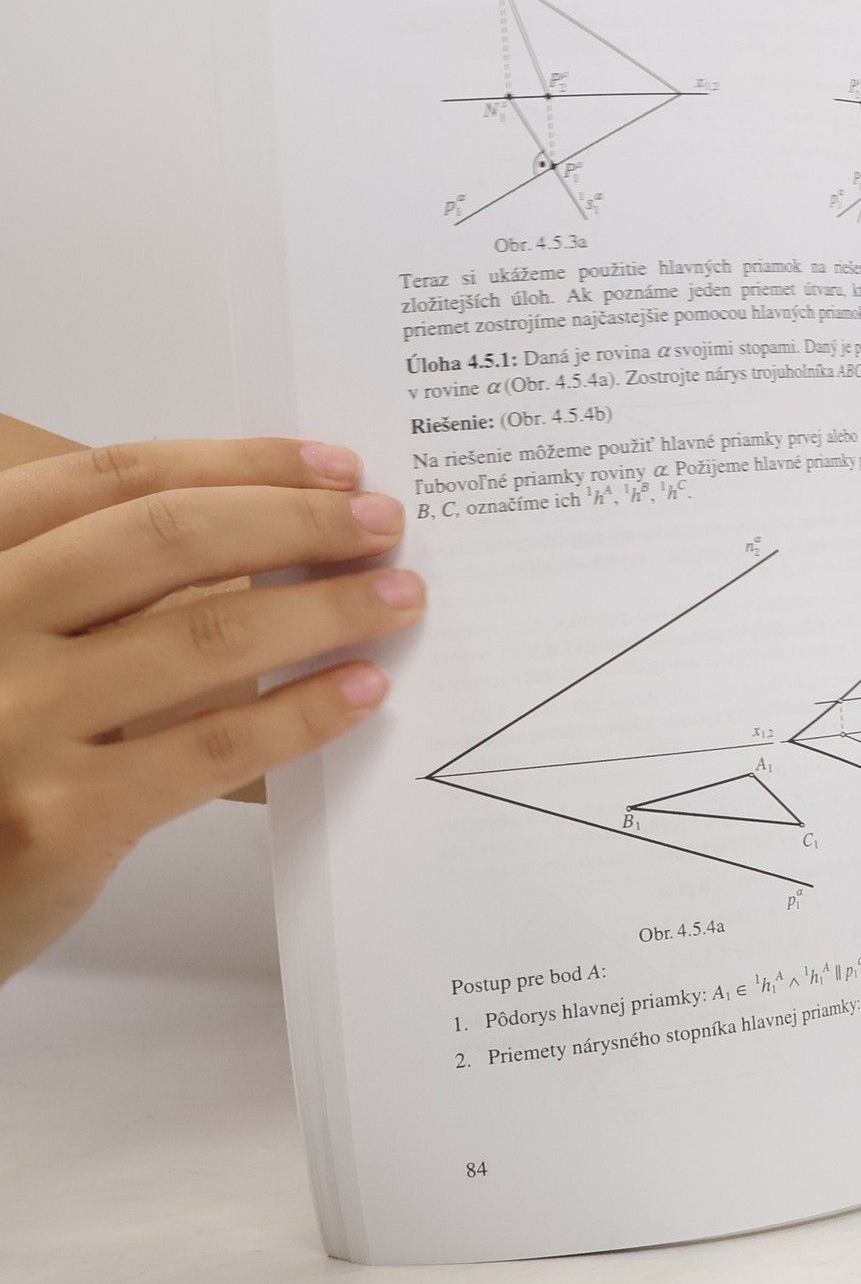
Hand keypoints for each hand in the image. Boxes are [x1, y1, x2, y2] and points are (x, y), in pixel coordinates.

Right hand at [0, 439, 424, 984]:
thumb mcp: (5, 645)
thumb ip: (92, 597)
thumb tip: (263, 548)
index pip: (110, 481)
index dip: (237, 464)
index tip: (332, 466)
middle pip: (169, 539)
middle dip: (297, 520)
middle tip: (384, 522)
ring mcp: (13, 722)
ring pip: (209, 634)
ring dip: (328, 608)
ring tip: (398, 598)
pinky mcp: (60, 819)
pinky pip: (215, 743)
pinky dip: (305, 710)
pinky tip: (363, 690)